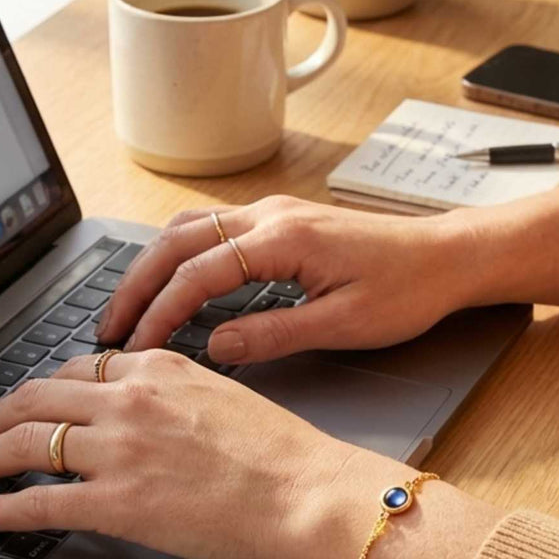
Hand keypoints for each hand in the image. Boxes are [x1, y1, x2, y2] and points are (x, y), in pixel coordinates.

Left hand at [0, 350, 410, 558]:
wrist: (307, 492)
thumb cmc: (283, 453)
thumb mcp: (222, 395)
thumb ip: (173, 394)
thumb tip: (144, 413)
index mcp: (156, 367)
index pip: (75, 368)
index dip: (40, 390)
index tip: (27, 405)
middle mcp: (128, 399)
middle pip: (33, 398)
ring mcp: (118, 450)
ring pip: (23, 443)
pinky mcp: (116, 503)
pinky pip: (37, 501)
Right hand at [96, 196, 476, 364]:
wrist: (448, 255)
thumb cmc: (408, 289)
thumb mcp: (344, 325)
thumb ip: (273, 335)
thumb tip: (216, 347)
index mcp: (283, 239)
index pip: (198, 274)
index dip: (161, 312)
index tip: (137, 347)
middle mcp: (270, 215)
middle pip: (177, 242)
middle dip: (136, 285)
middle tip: (109, 328)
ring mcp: (272, 212)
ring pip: (188, 229)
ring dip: (152, 266)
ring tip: (128, 309)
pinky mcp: (279, 220)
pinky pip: (211, 229)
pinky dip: (178, 255)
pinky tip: (169, 283)